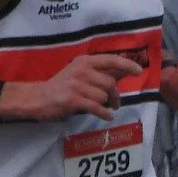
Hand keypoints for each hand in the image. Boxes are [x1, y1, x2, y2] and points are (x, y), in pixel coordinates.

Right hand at [5, 53, 141, 120]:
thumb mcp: (82, 73)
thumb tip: (128, 70)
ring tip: (100, 107)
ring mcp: (76, 85)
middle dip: (115, 95)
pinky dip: (104, 113)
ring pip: (103, 96)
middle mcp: (81, 70)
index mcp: (84, 61)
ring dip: (105, 104)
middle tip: (115, 103)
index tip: (139, 71)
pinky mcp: (72, 100)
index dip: (126, 65)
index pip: (110, 60)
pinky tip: (107, 116)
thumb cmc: (64, 85)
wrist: (38, 98)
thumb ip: (104, 72)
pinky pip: (97, 107)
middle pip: (110, 83)